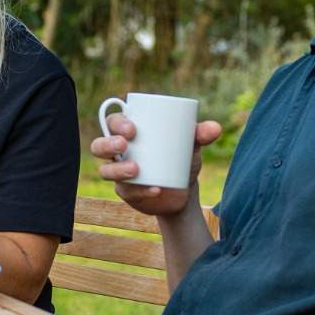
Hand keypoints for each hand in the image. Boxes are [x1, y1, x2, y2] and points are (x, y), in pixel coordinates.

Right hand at [92, 116, 222, 215]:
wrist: (185, 191)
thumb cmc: (182, 158)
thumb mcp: (191, 146)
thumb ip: (200, 135)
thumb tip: (215, 128)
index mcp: (130, 132)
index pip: (113, 122)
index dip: (116, 123)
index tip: (133, 129)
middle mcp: (119, 151)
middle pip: (99, 145)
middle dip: (107, 144)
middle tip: (124, 145)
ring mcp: (119, 173)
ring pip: (105, 170)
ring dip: (117, 169)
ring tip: (136, 169)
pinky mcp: (126, 192)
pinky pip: (126, 191)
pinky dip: (140, 190)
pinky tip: (155, 189)